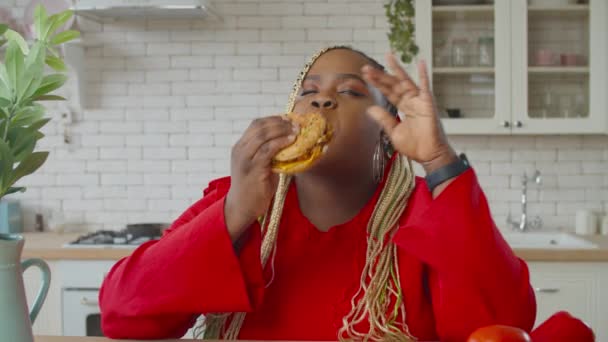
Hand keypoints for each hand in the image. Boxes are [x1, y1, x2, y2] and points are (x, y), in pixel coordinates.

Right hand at [224, 116, 297, 239]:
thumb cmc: (254, 189)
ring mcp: (245, 159)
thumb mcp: (259, 167)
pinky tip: (291, 141)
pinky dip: (280, 142)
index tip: (289, 119)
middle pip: (260, 126)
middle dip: (279, 122)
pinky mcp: (252, 169)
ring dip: (282, 130)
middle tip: (295, 123)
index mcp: (240, 147)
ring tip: (296, 130)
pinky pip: (267, 150)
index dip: (273, 119)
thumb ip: (269, 154)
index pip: (256, 124)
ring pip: (263, 135)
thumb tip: (289, 144)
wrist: (242, 208)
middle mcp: (240, 150)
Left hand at [362, 53, 456, 172]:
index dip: (377, 84)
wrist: (429, 156)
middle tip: (366, 68)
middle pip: (393, 85)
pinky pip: (425, 87)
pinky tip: (420, 63)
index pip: (388, 92)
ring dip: (396, 70)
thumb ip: (384, 119)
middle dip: (380, 76)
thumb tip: (370, 109)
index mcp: (404, 107)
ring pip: (405, 82)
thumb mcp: (394, 132)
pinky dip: (423, 75)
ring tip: (388, 57)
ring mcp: (420, 101)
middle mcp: (411, 101)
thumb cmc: (415, 146)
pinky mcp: (428, 104)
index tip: (365, 75)